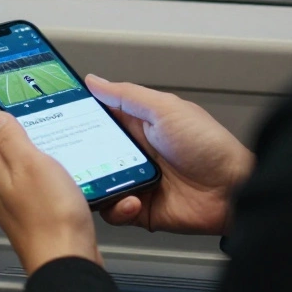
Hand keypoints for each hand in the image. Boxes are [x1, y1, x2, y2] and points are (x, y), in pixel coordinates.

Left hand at [0, 111, 101, 275]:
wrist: (67, 263)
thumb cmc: (52, 218)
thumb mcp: (32, 164)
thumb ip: (12, 139)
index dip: (5, 120)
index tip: (18, 109)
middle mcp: (5, 194)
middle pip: (10, 158)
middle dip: (24, 141)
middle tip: (44, 127)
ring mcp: (21, 212)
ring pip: (27, 178)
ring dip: (41, 164)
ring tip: (60, 153)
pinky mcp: (40, 225)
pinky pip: (43, 197)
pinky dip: (53, 186)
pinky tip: (68, 185)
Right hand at [87, 75, 253, 234]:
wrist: (233, 191)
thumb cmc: (209, 145)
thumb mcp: (165, 109)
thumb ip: (126, 95)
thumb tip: (94, 80)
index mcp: (138, 124)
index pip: (99, 118)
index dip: (78, 118)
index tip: (58, 118)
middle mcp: (133, 152)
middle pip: (91, 152)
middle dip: (80, 155)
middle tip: (71, 156)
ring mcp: (135, 181)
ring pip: (97, 183)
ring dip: (97, 183)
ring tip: (105, 181)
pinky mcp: (140, 209)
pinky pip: (114, 211)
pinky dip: (118, 208)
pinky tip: (133, 200)